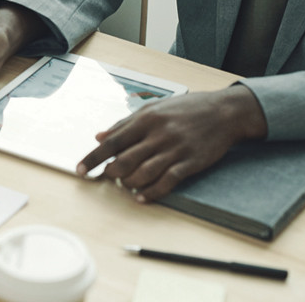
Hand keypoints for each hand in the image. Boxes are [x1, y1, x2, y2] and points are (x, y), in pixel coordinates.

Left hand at [76, 84, 267, 201]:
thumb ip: (125, 123)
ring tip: (124, 186)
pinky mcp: (190, 162)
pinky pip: (167, 181)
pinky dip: (151, 192)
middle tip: (106, 178)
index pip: (112, 142)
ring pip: (143, 173)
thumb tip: (99, 136)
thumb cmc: (185, 109)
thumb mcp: (153, 108)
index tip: (80, 170)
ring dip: (129, 184)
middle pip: (125, 160)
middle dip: (110, 173)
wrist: (224, 112)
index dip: (93, 157)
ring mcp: (174, 149)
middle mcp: (158, 134)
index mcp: (145, 119)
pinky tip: (141, 197)